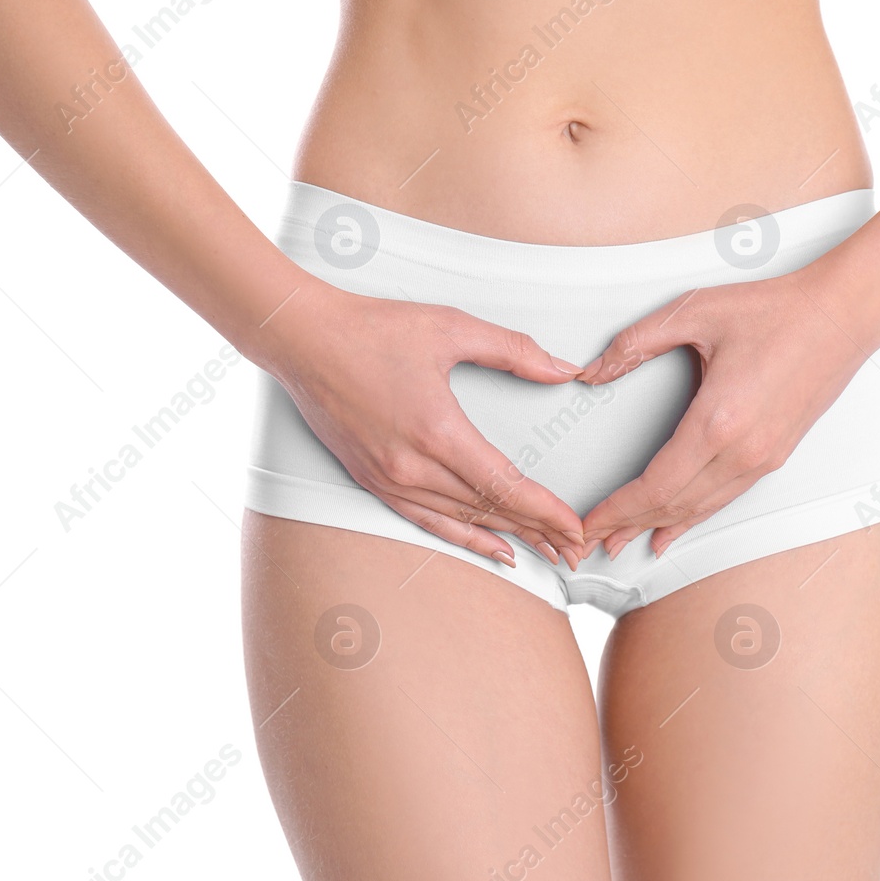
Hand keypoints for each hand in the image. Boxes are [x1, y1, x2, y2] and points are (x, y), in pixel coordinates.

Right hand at [256, 283, 586, 568]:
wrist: (304, 339)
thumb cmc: (372, 329)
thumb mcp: (452, 327)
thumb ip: (514, 351)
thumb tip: (562, 368)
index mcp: (438, 431)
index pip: (505, 486)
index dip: (545, 511)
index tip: (575, 528)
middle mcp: (413, 466)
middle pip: (489, 511)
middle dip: (538, 531)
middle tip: (574, 549)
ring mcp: (390, 479)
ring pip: (461, 521)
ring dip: (507, 538)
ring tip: (544, 553)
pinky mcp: (373, 481)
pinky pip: (427, 521)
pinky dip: (463, 537)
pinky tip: (491, 547)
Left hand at [575, 270, 877, 558]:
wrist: (842, 315)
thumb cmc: (776, 310)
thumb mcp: (694, 311)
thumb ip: (636, 343)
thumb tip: (592, 371)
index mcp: (718, 420)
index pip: (655, 484)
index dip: (617, 509)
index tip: (589, 522)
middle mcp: (743, 451)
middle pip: (673, 505)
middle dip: (627, 526)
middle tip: (590, 542)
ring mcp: (763, 459)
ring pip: (700, 508)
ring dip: (658, 527)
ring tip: (622, 542)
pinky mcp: (776, 456)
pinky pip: (724, 499)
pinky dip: (692, 518)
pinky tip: (673, 529)